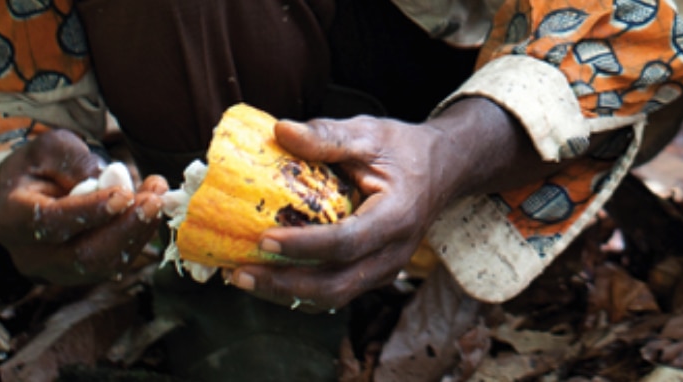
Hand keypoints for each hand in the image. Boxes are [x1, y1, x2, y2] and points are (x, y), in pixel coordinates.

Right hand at [0, 129, 167, 284]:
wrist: (25, 197)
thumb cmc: (37, 168)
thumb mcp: (48, 149)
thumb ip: (75, 161)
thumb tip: (112, 180)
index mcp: (13, 219)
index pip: (52, 223)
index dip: (90, 211)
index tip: (124, 195)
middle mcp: (32, 255)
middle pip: (82, 255)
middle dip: (124, 228)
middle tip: (153, 199)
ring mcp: (57, 272)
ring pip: (103, 264)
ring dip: (137, 232)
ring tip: (157, 196)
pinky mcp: (81, 276)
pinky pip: (113, 264)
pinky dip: (136, 238)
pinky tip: (150, 210)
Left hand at [227, 98, 525, 310]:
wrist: (442, 170)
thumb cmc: (403, 150)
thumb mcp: (369, 134)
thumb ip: (327, 136)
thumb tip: (280, 130)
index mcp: (396, 217)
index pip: (347, 242)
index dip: (304, 246)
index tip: (263, 239)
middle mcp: (392, 253)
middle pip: (336, 284)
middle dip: (285, 284)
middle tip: (240, 273)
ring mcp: (383, 270)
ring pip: (332, 296)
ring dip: (285, 294)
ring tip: (242, 278)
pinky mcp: (371, 274)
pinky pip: (333, 291)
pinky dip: (297, 291)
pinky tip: (264, 277)